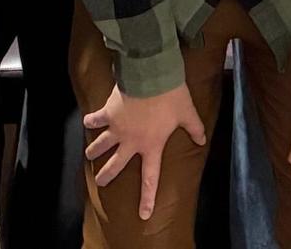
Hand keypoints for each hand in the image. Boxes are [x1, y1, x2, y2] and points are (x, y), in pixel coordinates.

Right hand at [82, 82, 208, 219]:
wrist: (150, 76)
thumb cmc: (171, 96)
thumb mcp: (187, 113)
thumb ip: (194, 128)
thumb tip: (202, 140)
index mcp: (151, 146)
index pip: (150, 178)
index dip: (147, 197)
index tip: (143, 214)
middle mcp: (131, 142)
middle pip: (116, 165)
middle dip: (106, 175)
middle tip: (100, 182)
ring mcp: (117, 128)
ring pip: (101, 145)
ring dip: (94, 151)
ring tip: (88, 156)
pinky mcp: (108, 113)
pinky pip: (96, 119)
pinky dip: (91, 121)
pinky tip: (87, 122)